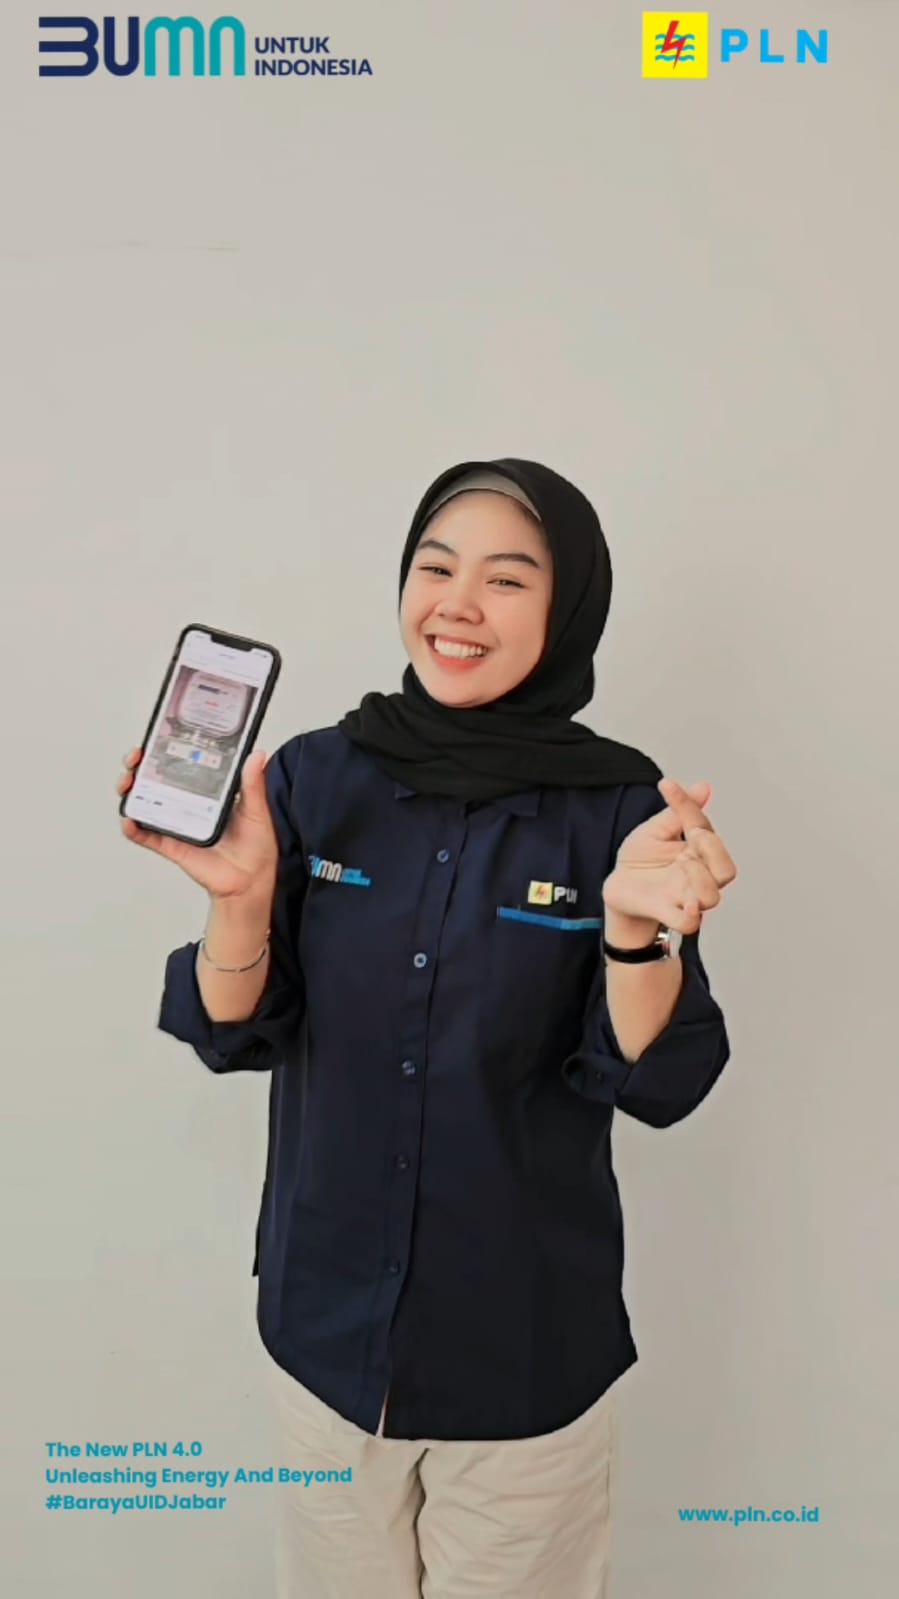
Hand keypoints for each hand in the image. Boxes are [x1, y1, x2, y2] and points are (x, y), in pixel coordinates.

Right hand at [117, 746, 279, 901]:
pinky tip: (129, 820)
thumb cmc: (255, 846)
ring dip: (130, 792)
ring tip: (128, 783)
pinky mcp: (173, 846)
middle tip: (137, 759)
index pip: (179, 766)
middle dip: (139, 767)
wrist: (251, 881)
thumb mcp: (257, 809)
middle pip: (155, 782)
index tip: (156, 740)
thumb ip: (253, 784)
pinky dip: (135, 830)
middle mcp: (188, 806)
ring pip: (145, 805)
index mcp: (206, 793)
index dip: (163, 752)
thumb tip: (257, 756)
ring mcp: (177, 825)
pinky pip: (149, 837)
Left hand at [602, 777, 737, 936]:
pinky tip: (685, 903)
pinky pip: (688, 923)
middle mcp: (698, 876)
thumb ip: (679, 811)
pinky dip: (690, 916)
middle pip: (726, 870)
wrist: (618, 884)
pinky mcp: (666, 912)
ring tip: (682, 860)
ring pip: (712, 897)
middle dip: (713, 849)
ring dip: (701, 877)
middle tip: (692, 834)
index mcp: (698, 852)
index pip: (706, 830)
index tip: (667, 787)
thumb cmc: (642, 859)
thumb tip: (704, 787)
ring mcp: (683, 896)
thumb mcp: (656, 829)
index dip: (691, 807)